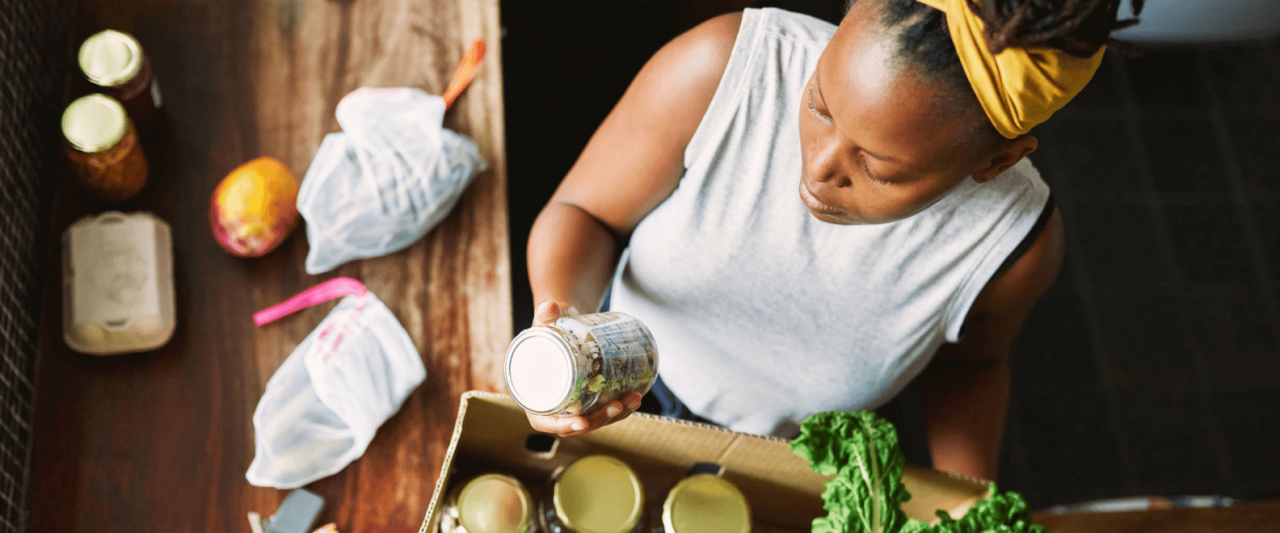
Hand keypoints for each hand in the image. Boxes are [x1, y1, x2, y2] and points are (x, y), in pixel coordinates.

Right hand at [526, 300, 641, 435]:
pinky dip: (620, 408)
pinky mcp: (589, 395)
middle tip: (617, 405)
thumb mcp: (546, 318)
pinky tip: (636, 399)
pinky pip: (603, 409)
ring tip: (634, 399)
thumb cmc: (550, 322)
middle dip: (600, 420)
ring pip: (594, 418)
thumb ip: (546, 312)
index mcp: (534, 392)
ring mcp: (573, 401)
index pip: (544, 421)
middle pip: (576, 423)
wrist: (565, 319)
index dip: (562, 426)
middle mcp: (554, 402)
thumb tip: (550, 306)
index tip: (582, 422)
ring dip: (616, 415)